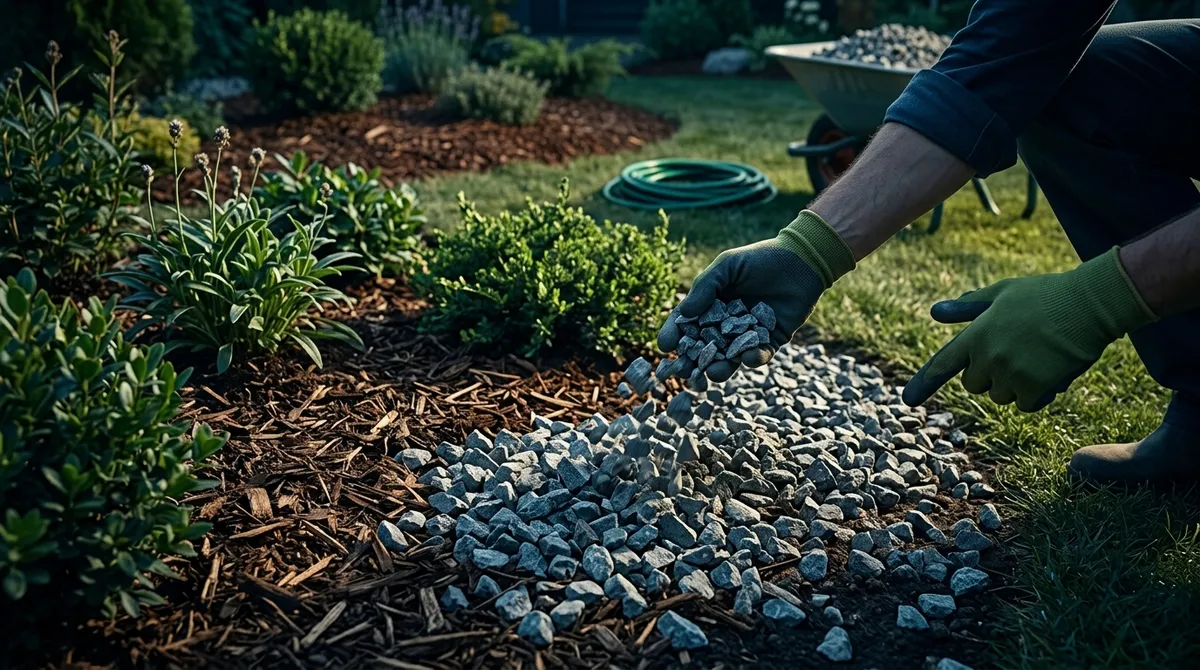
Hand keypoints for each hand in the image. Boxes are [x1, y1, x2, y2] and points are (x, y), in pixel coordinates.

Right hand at [657, 211, 855, 381]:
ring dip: (721, 367)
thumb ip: (705, 288)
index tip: (665, 345)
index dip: (674, 335)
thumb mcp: (727, 267)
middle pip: (705, 347)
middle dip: (694, 361)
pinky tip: (748, 357)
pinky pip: (759, 355)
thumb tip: (683, 314)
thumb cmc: (760, 259)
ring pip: (730, 358)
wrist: (801, 260)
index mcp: (711, 305)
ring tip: (714, 372)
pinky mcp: (771, 341)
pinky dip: (753, 358)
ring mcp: (748, 335)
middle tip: (685, 371)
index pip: (687, 323)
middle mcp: (726, 324)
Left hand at [903, 247, 1156, 410]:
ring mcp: (1012, 374)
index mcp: (977, 334)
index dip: (925, 382)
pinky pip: (1026, 404)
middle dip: (988, 376)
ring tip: (1037, 356)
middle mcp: (989, 357)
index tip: (908, 399)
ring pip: (1001, 396)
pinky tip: (1050, 371)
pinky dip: (1036, 395)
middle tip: (1013, 354)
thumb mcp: (1002, 293)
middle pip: (974, 385)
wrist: (1090, 303)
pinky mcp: (1036, 387)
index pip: (943, 364)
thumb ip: (968, 307)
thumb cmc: (1045, 294)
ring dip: (1014, 385)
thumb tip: (935, 312)